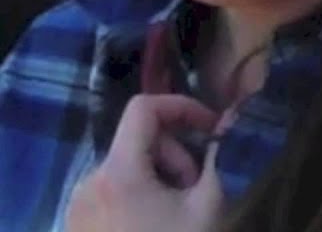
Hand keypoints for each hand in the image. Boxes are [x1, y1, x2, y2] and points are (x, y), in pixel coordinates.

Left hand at [66, 94, 224, 231]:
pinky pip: (115, 190)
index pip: (144, 108)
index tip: (212, 129)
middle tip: (200, 187)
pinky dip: (143, 194)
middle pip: (140, 141)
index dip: (182, 107)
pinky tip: (160, 223)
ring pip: (130, 166)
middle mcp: (90, 182)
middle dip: (178, 155)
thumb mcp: (211, 205)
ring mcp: (81, 205)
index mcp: (119, 173)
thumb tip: (235, 119)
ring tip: (182, 211)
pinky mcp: (80, 224)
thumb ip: (223, 157)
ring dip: (163, 177)